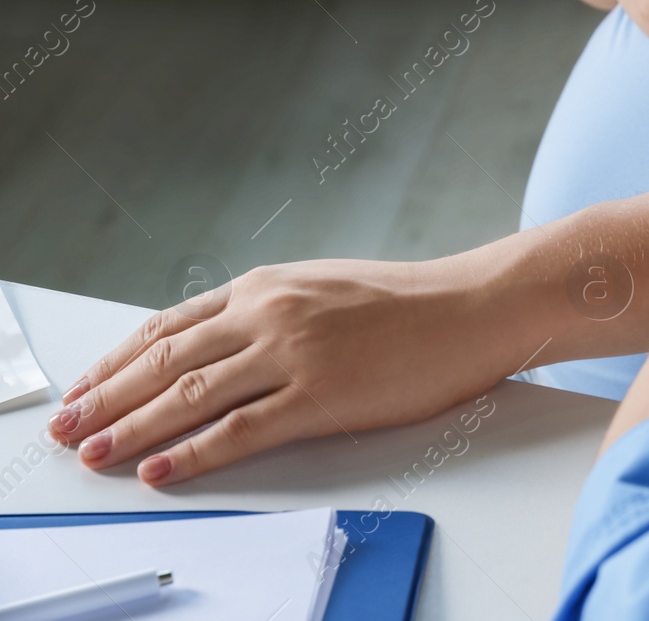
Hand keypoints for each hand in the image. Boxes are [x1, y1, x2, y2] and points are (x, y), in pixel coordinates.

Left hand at [45, 257, 535, 485]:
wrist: (474, 306)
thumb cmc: (413, 302)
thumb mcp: (326, 288)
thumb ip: (272, 311)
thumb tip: (222, 343)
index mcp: (268, 286)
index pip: (169, 325)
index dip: (118, 360)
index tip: (86, 385)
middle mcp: (268, 313)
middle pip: (165, 362)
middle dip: (106, 397)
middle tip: (67, 427)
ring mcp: (292, 354)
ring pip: (188, 396)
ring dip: (131, 428)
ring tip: (93, 453)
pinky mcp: (320, 396)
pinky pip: (239, 431)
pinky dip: (192, 453)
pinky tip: (161, 469)